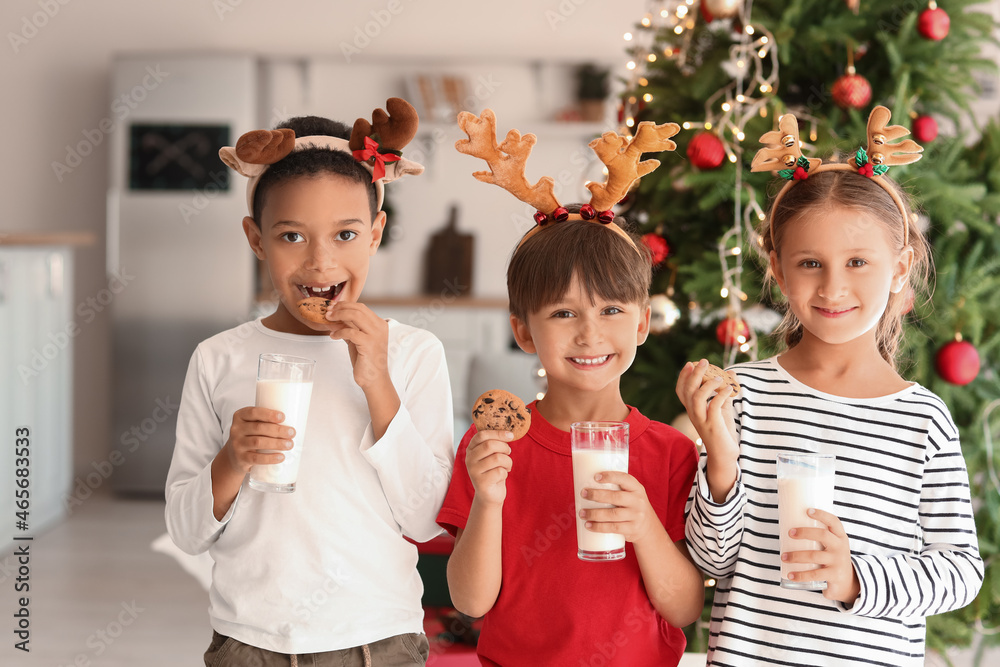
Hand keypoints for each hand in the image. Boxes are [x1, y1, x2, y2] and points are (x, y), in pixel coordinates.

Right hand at [222, 406, 293, 474]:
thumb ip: (267, 421)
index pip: (253, 412)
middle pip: (258, 428)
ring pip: (258, 442)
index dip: (268, 414)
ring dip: (276, 443)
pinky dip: (270, 458)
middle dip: (278, 430)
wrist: (234, 456)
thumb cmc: (250, 435)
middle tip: (292, 433)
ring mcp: (237, 444)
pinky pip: (256, 458)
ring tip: (289, 445)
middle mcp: (236, 429)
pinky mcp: (240, 458)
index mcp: (240, 416)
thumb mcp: (253, 424)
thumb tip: (294, 421)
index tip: (283, 417)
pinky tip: (280, 457)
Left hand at [325, 302, 389, 389]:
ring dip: (339, 315)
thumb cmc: (366, 360)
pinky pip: (350, 332)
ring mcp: (375, 335)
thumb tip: (334, 318)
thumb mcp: (357, 339)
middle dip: (340, 308)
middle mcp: (380, 327)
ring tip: (328, 319)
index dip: (345, 305)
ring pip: (355, 316)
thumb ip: (349, 328)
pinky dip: (339, 332)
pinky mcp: (369, 344)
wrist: (374, 379)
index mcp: (379, 324)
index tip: (332, 307)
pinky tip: (333, 336)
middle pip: (358, 308)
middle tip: (328, 312)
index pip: (361, 307)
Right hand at [465, 430, 512, 506]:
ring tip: (507, 466)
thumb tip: (508, 433)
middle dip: (504, 447)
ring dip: (508, 462)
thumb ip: (495, 443)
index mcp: (471, 449)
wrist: (490, 494)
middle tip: (508, 452)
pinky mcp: (480, 482)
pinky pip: (500, 472)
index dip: (498, 433)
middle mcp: (469, 459)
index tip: (510, 435)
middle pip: (490, 445)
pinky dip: (505, 473)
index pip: (482, 435)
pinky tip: (502, 476)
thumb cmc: (493, 471)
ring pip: (497, 458)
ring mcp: (473, 471)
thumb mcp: (492, 455)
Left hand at [579, 471, 662, 544]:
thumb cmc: (630, 506)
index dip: (610, 476)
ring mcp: (636, 516)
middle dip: (597, 495)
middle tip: (583, 494)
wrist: (648, 527)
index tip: (595, 477)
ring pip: (612, 514)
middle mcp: (638, 501)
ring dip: (594, 514)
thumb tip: (585, 482)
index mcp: (636, 488)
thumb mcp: (630, 494)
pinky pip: (613, 528)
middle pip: (616, 497)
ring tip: (582, 513)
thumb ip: (615, 489)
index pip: (624, 479)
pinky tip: (588, 525)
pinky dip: (599, 527)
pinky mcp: (632, 529)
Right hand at [676, 360, 739, 500]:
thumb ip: (725, 392)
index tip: (690, 363)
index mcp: (692, 409)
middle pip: (688, 390)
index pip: (681, 391)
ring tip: (720, 377)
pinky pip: (714, 407)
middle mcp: (693, 414)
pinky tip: (730, 389)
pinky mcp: (713, 426)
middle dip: (695, 374)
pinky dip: (721, 395)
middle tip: (704, 362)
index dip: (683, 376)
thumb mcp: (723, 409)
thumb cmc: (722, 431)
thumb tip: (732, 374)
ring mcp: (702, 420)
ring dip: (708, 384)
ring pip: (697, 397)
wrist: (725, 455)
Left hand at [782, 508, 860, 604]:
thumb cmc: (832, 559)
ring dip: (796, 555)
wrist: (848, 583)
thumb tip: (789, 526)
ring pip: (814, 556)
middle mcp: (840, 548)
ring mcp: (838, 562)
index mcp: (840, 537)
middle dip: (804, 532)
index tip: (808, 511)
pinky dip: (800, 575)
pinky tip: (790, 575)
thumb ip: (818, 537)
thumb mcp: (832, 546)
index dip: (822, 515)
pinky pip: (815, 574)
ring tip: (784, 556)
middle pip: (823, 535)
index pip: (834, 522)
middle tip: (789, 533)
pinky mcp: (834, 575)